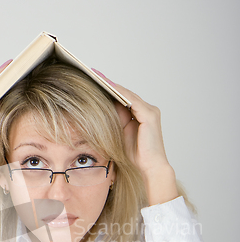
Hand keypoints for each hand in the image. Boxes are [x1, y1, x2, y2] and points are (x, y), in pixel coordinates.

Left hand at [93, 69, 178, 204]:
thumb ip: (114, 121)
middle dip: (108, 84)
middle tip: (92, 73)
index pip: (123, 98)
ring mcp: (150, 111)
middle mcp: (148, 110)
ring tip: (97, 77)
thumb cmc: (135, 156)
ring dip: (112, 85)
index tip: (94, 81)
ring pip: (128, 95)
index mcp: (141, 114)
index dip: (109, 89)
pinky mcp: (150, 116)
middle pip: (125, 94)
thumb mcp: (119, 134)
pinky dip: (120, 93)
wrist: (149, 168)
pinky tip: (108, 87)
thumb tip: (100, 110)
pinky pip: (132, 101)